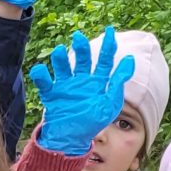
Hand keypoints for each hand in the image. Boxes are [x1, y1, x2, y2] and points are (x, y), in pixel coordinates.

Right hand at [30, 27, 136, 157]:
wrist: (72, 139)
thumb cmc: (93, 122)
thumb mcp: (110, 103)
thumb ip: (118, 82)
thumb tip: (130, 59)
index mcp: (98, 82)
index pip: (104, 60)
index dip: (108, 45)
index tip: (110, 30)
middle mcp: (81, 80)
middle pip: (82, 59)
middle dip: (80, 47)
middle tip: (79, 38)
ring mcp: (66, 86)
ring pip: (62, 67)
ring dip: (60, 58)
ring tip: (59, 51)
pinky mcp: (52, 94)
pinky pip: (45, 82)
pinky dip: (41, 75)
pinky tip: (40, 69)